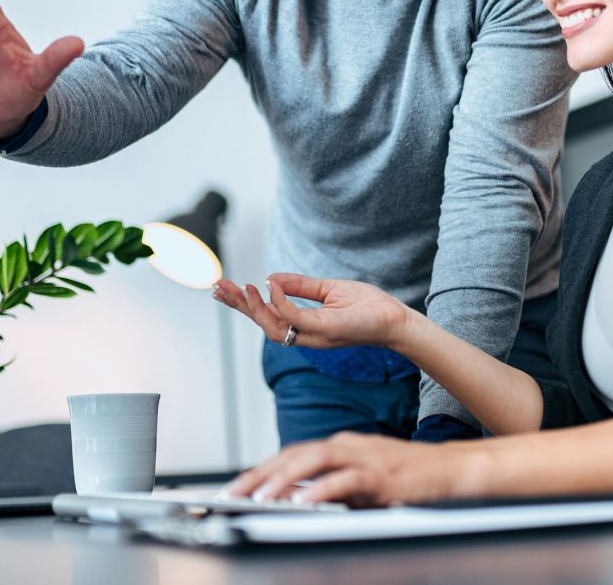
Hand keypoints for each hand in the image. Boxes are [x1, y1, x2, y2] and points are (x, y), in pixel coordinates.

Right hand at [212, 273, 412, 349]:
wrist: (395, 319)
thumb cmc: (367, 305)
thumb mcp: (329, 289)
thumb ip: (300, 286)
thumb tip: (271, 278)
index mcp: (304, 325)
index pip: (267, 316)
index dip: (244, 304)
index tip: (224, 288)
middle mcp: (305, 335)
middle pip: (263, 324)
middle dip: (239, 307)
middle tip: (217, 289)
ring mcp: (315, 335)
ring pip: (274, 327)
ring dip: (254, 308)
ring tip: (239, 289)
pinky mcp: (327, 330)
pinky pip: (296, 319)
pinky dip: (280, 303)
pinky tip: (269, 287)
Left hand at [225, 432, 475, 507]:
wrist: (447, 470)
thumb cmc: (404, 477)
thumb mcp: (360, 483)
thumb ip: (331, 486)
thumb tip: (297, 501)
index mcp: (339, 446)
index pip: (291, 455)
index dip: (261, 470)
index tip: (236, 488)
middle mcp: (346, 445)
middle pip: (294, 455)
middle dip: (260, 474)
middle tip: (233, 493)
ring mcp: (362, 457)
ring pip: (313, 462)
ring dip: (284, 480)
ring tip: (260, 498)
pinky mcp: (379, 475)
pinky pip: (344, 481)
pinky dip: (322, 491)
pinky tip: (304, 504)